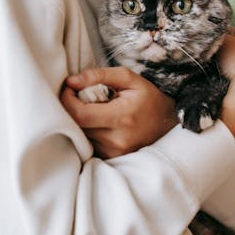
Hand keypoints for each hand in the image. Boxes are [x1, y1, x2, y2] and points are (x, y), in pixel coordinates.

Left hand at [61, 67, 177, 158]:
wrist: (168, 122)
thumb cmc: (147, 97)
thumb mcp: (128, 78)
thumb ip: (99, 75)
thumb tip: (71, 81)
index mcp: (122, 117)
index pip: (80, 115)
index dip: (67, 100)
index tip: (69, 88)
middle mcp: (118, 140)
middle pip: (77, 126)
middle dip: (71, 108)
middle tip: (79, 95)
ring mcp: (114, 153)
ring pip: (80, 135)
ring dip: (79, 120)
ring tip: (93, 108)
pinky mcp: (111, 159)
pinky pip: (88, 143)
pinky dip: (87, 131)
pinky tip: (97, 121)